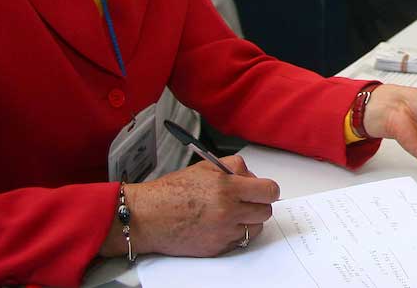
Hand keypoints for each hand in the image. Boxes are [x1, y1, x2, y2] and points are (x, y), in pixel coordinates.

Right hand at [105, 156, 279, 257]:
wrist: (148, 217)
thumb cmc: (171, 192)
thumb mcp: (206, 167)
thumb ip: (235, 167)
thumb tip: (252, 177)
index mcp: (227, 187)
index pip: (268, 191)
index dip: (268, 190)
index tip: (264, 191)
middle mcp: (228, 211)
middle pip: (265, 211)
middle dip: (258, 205)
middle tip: (246, 201)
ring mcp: (223, 232)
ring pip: (255, 228)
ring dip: (248, 221)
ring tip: (231, 214)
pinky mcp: (216, 248)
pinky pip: (239, 241)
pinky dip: (234, 234)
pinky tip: (220, 225)